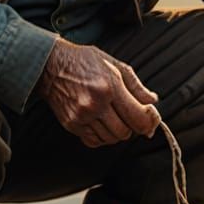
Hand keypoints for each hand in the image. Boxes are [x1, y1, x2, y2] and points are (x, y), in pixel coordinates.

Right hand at [37, 40, 159, 147]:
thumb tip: (152, 101)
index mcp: (110, 86)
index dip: (150, 121)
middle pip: (126, 132)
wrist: (51, 66)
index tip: (150, 116)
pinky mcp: (71, 125)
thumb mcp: (114, 65)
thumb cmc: (85, 61)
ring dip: (117, 131)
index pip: (139, 118)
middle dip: (132, 126)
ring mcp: (82, 116)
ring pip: (111, 139)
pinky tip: (101, 123)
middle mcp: (95, 104)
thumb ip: (136, 85)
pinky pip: (95, 141)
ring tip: (113, 116)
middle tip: (129, 114)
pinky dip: (102, 136)